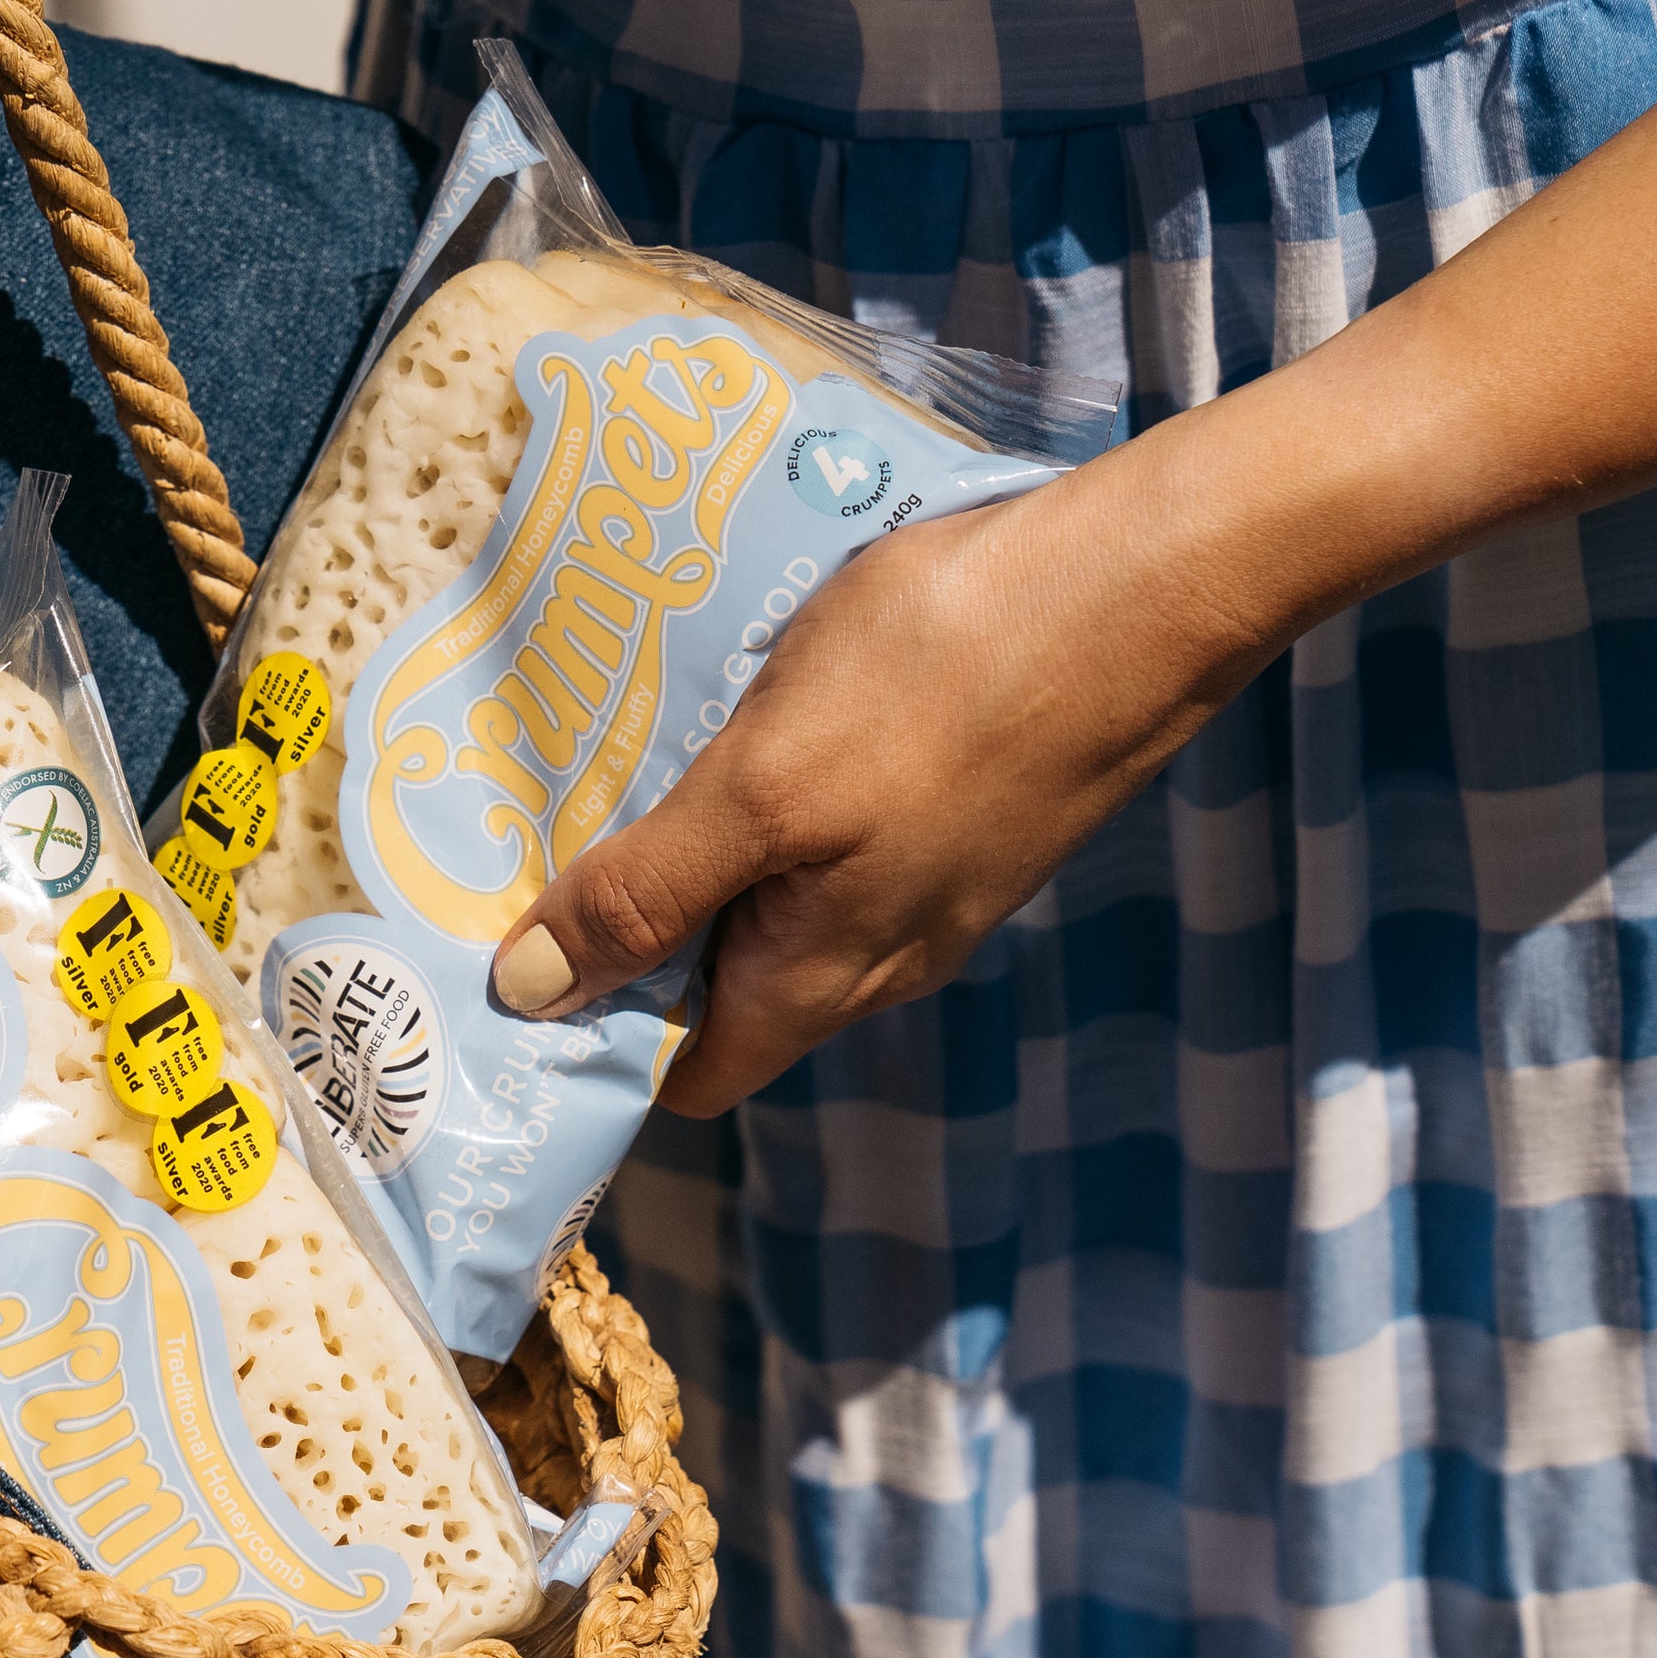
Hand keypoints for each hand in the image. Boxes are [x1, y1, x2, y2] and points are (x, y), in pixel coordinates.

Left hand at [486, 463, 1272, 1116]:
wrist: (1149, 586)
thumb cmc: (946, 680)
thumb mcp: (762, 791)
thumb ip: (649, 894)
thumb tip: (530, 998)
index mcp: (822, 977)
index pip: (689, 1072)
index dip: (596, 1039)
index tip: (507, 962)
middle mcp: (883, 955)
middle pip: (728, 986)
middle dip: (633, 931)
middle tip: (533, 836)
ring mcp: (935, 877)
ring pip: (785, 901)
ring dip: (703, 853)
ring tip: (621, 764)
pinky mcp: (967, 801)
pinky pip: (840, 833)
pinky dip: (775, 797)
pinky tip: (743, 714)